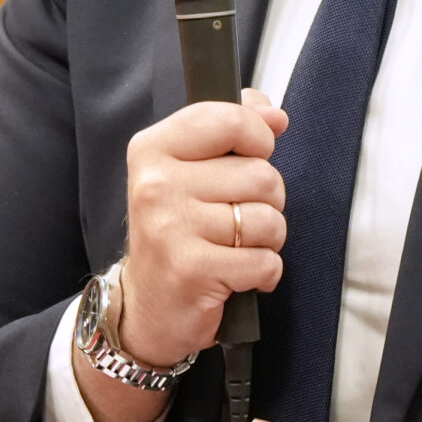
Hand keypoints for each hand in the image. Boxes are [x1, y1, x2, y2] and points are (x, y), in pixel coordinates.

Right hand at [116, 88, 289, 367]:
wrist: (148, 306)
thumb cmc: (177, 233)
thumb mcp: (192, 170)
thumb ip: (231, 130)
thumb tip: (274, 114)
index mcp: (153, 149)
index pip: (230, 120)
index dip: (259, 138)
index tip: (253, 155)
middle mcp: (156, 184)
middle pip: (261, 173)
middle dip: (266, 200)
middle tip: (237, 218)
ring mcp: (170, 227)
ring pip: (268, 218)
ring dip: (267, 239)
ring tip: (237, 247)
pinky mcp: (191, 270)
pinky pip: (265, 260)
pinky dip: (265, 272)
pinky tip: (238, 275)